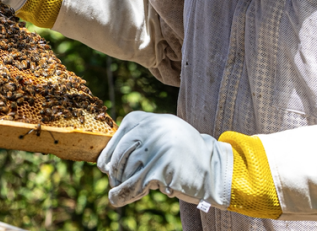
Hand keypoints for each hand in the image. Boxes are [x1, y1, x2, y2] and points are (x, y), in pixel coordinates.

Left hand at [97, 111, 232, 207]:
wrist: (213, 167)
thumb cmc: (182, 153)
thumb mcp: (159, 135)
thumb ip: (135, 139)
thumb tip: (103, 161)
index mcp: (144, 119)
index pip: (114, 142)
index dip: (109, 159)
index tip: (107, 169)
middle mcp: (148, 130)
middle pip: (116, 159)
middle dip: (116, 175)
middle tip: (120, 182)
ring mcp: (154, 149)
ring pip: (122, 174)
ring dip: (125, 185)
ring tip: (140, 186)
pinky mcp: (159, 169)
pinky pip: (132, 187)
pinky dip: (124, 196)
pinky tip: (131, 195)